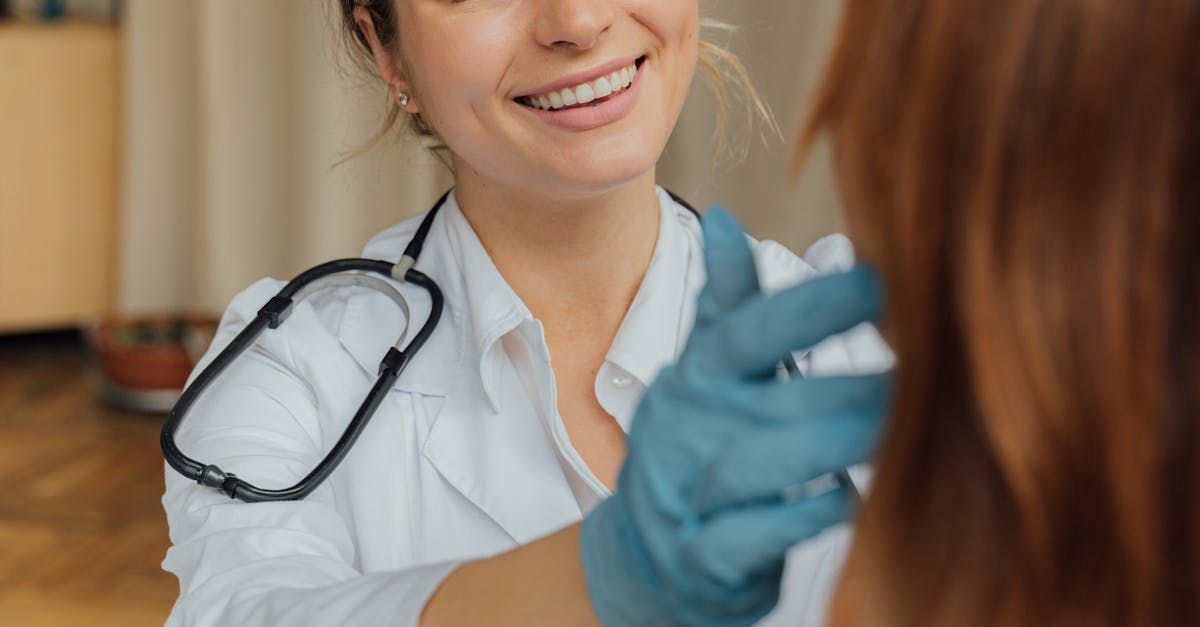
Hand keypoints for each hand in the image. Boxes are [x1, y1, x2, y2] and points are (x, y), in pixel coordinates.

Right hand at [580, 209, 889, 625]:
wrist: (647, 558)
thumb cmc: (695, 451)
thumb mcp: (701, 374)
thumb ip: (726, 304)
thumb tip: (725, 219)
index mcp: (698, 380)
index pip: (746, 333)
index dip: (810, 306)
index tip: (880, 281)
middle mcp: (690, 432)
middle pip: (770, 399)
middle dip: (850, 386)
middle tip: (925, 372)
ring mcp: (690, 497)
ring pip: (757, 466)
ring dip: (831, 445)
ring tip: (896, 430)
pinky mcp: (703, 559)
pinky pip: (751, 537)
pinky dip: (800, 518)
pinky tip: (848, 498)